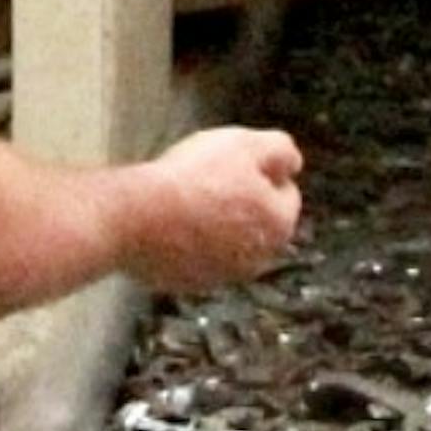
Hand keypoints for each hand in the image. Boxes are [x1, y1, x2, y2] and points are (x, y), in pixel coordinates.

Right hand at [124, 125, 302, 291]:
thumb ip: (281, 150)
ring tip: (184, 201)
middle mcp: (258, 259)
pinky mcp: (189, 285)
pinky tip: (167, 224)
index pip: (285, 194)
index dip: (262, 173)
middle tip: (209, 180)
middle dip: (241, 204)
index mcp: (279, 224)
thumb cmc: (195, 177)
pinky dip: (187, 245)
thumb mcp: (246, 145)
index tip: (234, 162)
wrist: (138, 217)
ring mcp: (222, 276)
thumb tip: (293, 163)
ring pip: (226, 243)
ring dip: (214, 226)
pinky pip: (195, 259)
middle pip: (257, 223)